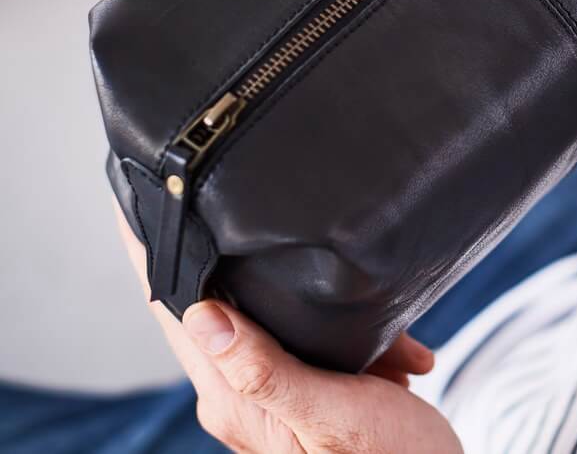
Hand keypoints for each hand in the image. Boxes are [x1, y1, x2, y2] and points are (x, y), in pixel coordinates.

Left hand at [116, 206, 461, 453]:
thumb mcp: (329, 415)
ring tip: (382, 332)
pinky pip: (316, 338)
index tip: (141, 208)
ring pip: (278, 316)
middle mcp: (244, 395)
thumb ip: (266, 371)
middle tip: (238, 199)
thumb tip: (203, 315)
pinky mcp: (309, 390)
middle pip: (220, 306)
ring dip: (324, 306)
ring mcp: (276, 392)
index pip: (178, 316)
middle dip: (240, 260)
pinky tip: (398, 353)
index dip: (157, 260)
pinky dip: (357, 336)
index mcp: (236, 400)